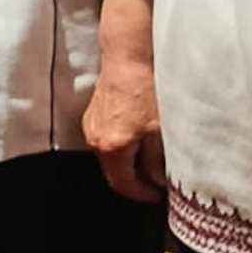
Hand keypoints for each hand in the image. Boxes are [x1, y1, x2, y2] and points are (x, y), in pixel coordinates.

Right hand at [82, 47, 163, 206]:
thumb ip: (156, 162)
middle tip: (156, 182)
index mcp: (113, 148)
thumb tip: (157, 180)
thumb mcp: (159, 130)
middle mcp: (96, 140)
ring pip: (110, 157)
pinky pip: (106, 141)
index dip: (142, 194)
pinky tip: (137, 139)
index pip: (124, 185)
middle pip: (114, 174)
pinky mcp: (92, 115)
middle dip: (135, 181)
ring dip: (128, 164)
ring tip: (150, 160)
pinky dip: (120, 148)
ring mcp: (92, 127)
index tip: (157, 194)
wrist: (129, 58)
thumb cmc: (145, 89)